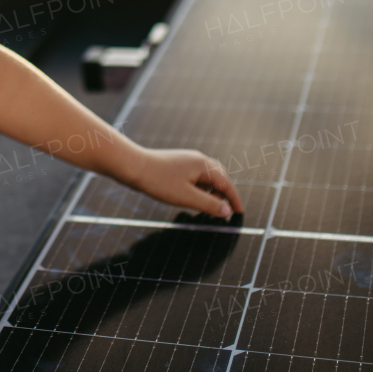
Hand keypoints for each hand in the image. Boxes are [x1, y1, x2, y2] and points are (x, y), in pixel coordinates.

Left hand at [124, 148, 243, 219]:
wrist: (133, 166)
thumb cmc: (159, 181)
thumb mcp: (187, 197)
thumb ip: (209, 204)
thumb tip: (227, 210)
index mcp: (204, 165)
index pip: (226, 183)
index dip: (234, 199)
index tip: (239, 212)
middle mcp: (198, 159)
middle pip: (219, 178)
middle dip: (223, 195)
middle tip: (223, 212)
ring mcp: (187, 160)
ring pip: (207, 177)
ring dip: (211, 191)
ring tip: (206, 207)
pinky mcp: (178, 163)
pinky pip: (196, 176)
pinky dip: (200, 187)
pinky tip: (192, 196)